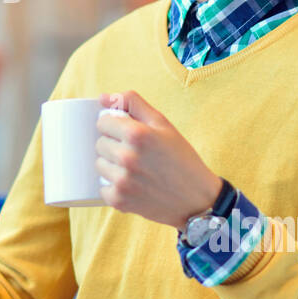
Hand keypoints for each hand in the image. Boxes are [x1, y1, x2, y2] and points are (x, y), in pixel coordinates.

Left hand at [94, 90, 222, 229]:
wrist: (198, 199)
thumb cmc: (180, 158)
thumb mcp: (162, 124)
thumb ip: (132, 103)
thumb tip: (102, 98)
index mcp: (137, 134)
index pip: (102, 123)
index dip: (116, 127)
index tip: (129, 135)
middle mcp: (127, 157)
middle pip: (100, 144)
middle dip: (114, 146)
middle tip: (138, 154)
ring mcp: (122, 181)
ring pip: (100, 165)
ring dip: (113, 167)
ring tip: (137, 170)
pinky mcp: (119, 200)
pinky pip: (103, 188)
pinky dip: (115, 188)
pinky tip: (134, 186)